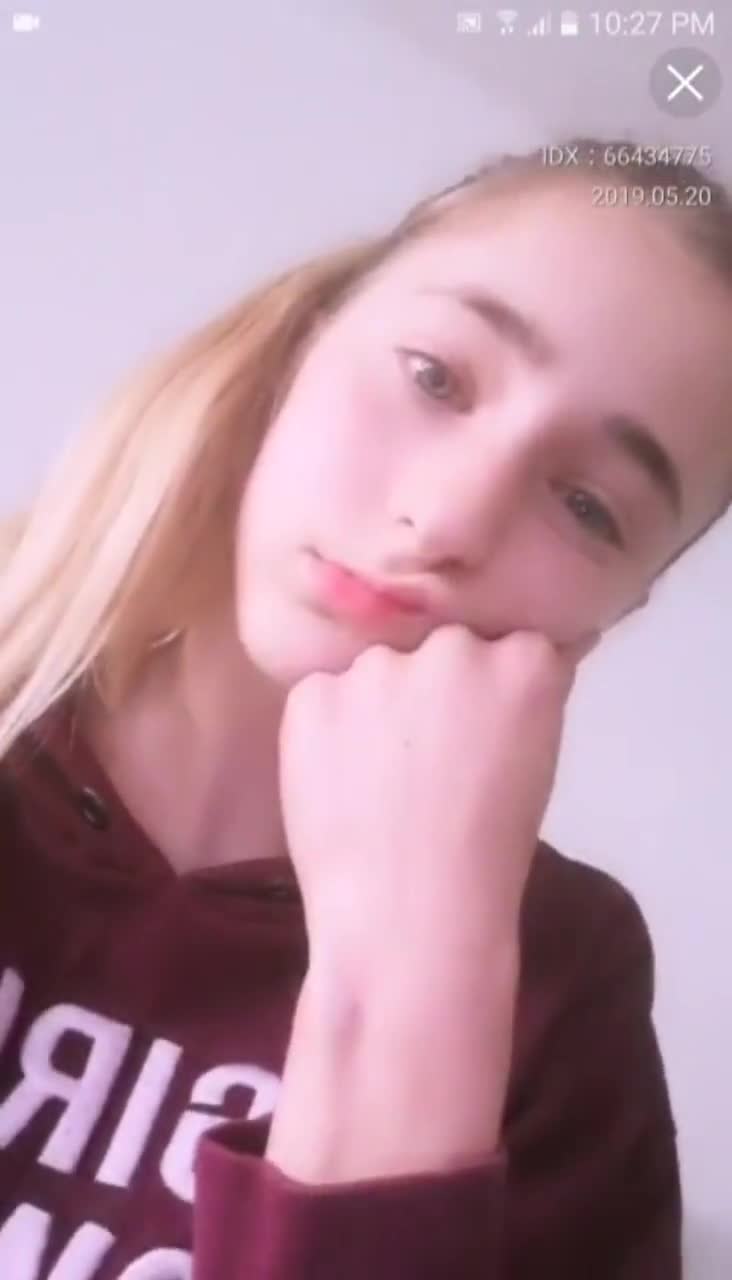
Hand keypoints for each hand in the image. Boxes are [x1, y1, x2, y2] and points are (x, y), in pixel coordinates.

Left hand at [278, 625, 598, 993]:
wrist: (409, 918)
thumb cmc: (486, 854)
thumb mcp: (532, 760)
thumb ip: (512, 697)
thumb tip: (499, 662)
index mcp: (526, 663)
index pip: (510, 643)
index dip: (492, 689)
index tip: (485, 733)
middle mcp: (454, 647)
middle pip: (442, 647)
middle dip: (436, 687)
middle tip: (428, 759)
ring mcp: (379, 665)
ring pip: (378, 667)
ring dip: (378, 704)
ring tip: (379, 780)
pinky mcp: (314, 691)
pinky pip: (323, 693)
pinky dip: (329, 728)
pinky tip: (340, 782)